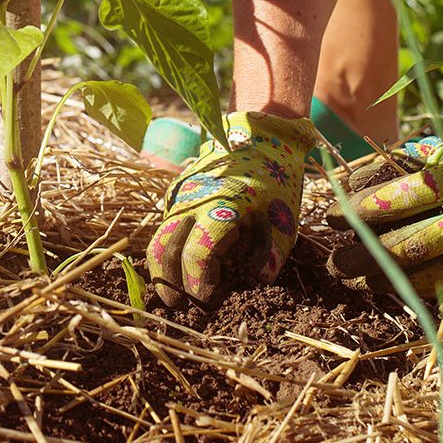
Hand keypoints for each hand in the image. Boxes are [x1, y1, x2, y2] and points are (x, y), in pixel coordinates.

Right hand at [146, 112, 318, 306]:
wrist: (256, 135)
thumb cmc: (275, 178)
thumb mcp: (284, 216)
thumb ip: (272, 251)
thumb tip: (259, 281)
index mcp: (220, 207)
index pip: (196, 254)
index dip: (198, 285)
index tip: (207, 302)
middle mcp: (191, 200)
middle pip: (162, 249)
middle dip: (166, 283)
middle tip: (178, 307)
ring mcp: (179, 194)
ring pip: (158, 237)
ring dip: (165, 267)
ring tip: (178, 290)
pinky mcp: (176, 192)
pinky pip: (165, 224)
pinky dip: (170, 248)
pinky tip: (184, 262)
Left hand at [326, 123, 442, 293]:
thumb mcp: (437, 150)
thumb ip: (391, 166)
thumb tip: (345, 186)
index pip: (398, 199)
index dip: (359, 209)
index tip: (331, 214)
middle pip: (407, 244)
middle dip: (363, 254)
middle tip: (332, 261)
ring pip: (424, 271)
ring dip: (381, 277)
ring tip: (349, 277)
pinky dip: (409, 286)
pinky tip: (383, 285)